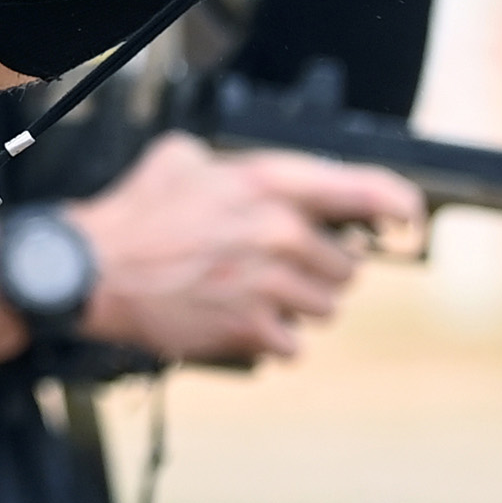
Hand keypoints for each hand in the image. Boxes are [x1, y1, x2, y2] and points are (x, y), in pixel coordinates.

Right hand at [72, 131, 421, 365]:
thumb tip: (270, 176)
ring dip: (301, 305)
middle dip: (322, 267)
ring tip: (261, 294)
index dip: (397, 205)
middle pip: (347, 265)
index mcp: (268, 185)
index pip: (364, 191)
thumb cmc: (135, 216)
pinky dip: (274, 338)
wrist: (94, 271)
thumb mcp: (185, 159)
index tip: (407, 220)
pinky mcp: (251, 329)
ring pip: (326, 307)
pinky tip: (246, 321)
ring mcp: (268, 285)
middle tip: (284, 265)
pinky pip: (293, 343)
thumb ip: (238, 165)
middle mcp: (278, 233)